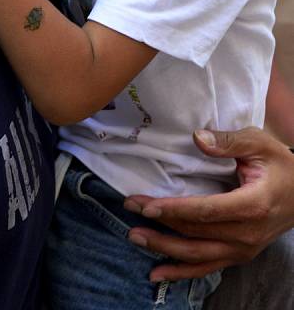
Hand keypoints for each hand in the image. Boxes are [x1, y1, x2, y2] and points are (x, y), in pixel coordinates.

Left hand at [124, 127, 293, 280]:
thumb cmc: (279, 164)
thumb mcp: (258, 143)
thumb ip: (228, 141)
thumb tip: (198, 138)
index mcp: (252, 205)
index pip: (205, 211)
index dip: (174, 209)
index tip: (146, 205)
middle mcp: (247, 234)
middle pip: (195, 233)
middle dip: (159, 223)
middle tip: (130, 209)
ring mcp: (243, 249)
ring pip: (197, 255)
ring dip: (163, 248)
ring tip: (135, 236)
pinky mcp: (238, 255)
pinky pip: (206, 267)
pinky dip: (181, 272)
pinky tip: (157, 272)